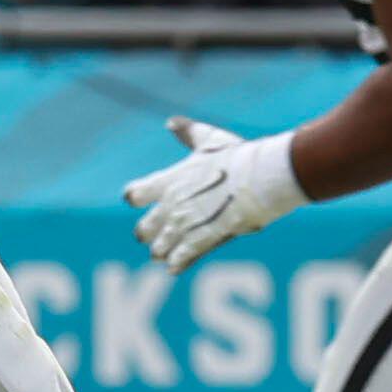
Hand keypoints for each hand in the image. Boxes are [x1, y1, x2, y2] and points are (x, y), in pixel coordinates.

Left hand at [123, 115, 307, 269]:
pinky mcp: (200, 240)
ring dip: (161, 250)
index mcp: (168, 181)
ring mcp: (184, 225)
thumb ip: (188, 132)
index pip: (136, 194)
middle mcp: (170, 205)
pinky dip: (176, 263)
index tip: (136, 200)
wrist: (256, 178)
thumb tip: (171, 122)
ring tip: (163, 255)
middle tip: (149, 237)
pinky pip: (181, 257)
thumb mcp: (209, 139)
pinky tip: (173, 268)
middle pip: (145, 227)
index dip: (135, 198)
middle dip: (147, 233)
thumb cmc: (236, 157)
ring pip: (160, 246)